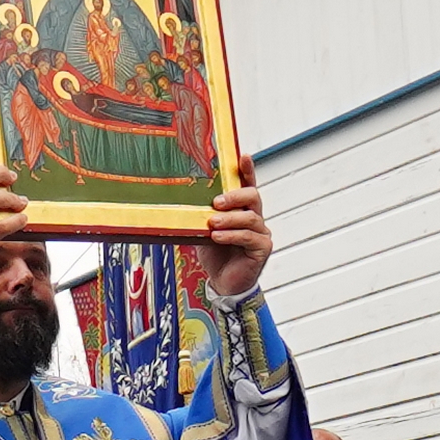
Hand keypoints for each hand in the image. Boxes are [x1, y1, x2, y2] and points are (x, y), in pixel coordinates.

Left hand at [200, 155, 271, 296]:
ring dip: (230, 219)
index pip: (246, 186)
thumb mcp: (203, 231)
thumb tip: (177, 202)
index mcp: (241, 210)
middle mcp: (255, 218)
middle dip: (235, 196)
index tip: (243, 157)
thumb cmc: (215, 254)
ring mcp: (261, 233)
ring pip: (251, 218)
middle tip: (216, 202)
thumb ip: (200, 216)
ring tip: (212, 223)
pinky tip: (218, 237)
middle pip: (253, 196)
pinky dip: (232, 236)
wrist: (222, 282)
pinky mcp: (262, 248)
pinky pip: (249, 237)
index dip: (247, 171)